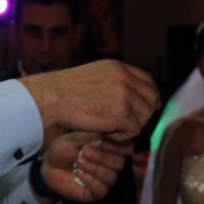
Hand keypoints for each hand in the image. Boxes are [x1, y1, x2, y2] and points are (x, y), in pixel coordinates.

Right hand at [21, 60, 159, 141]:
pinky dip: (122, 136)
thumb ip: (113, 81)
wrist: (51, 97)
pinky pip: (134, 130)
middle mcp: (125, 79)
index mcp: (119, 68)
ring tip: (111, 128)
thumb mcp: (94, 75)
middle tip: (129, 124)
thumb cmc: (65, 91)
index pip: (148, 81)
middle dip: (144, 114)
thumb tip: (130, 95)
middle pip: (151, 99)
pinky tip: (107, 134)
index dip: (150, 96)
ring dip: (131, 126)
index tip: (150, 107)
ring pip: (144, 117)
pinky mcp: (121, 114)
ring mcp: (124, 96)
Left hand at [40, 132, 132, 202]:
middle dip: (101, 157)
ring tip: (78, 162)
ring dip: (94, 168)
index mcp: (110, 149)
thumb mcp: (77, 139)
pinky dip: (91, 180)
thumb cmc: (64, 149)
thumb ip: (94, 138)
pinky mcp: (95, 193)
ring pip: (111, 177)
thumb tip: (108, 135)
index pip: (127, 148)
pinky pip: (102, 190)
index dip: (118, 145)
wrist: (48, 165)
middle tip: (84, 151)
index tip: (102, 141)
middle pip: (119, 163)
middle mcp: (111, 165)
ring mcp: (104, 179)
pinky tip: (79, 173)